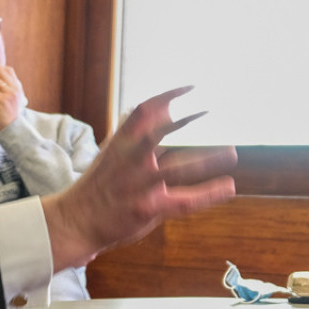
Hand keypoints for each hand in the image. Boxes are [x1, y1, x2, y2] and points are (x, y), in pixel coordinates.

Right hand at [40, 87, 236, 271]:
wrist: (76, 220)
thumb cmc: (101, 184)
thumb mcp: (112, 151)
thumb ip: (136, 131)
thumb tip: (159, 107)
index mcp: (122, 143)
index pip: (143, 111)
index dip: (167, 97)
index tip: (190, 88)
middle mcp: (131, 161)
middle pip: (158, 135)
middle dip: (183, 123)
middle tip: (209, 112)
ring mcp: (140, 185)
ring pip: (176, 168)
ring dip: (205, 159)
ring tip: (232, 152)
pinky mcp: (148, 208)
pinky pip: (184, 200)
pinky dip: (208, 193)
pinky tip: (228, 186)